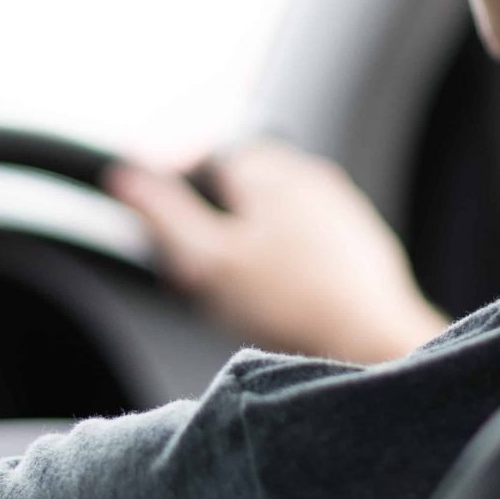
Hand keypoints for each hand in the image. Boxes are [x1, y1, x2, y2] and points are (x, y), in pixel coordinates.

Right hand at [107, 140, 442, 364]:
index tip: (169, 234)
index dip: (175, 194)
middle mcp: (307, 174)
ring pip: (272, 213)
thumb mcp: (207, 261)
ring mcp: (337, 204)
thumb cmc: (292, 305)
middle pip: (239, 186)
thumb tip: (126, 177)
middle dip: (214, 222)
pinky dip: (285, 260)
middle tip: (202, 273)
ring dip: (249, 242)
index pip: (203, 157)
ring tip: (241, 293)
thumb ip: (163, 214)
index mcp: (267, 169)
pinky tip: (282, 298)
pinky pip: (306, 238)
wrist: (373, 341)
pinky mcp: (358, 238)